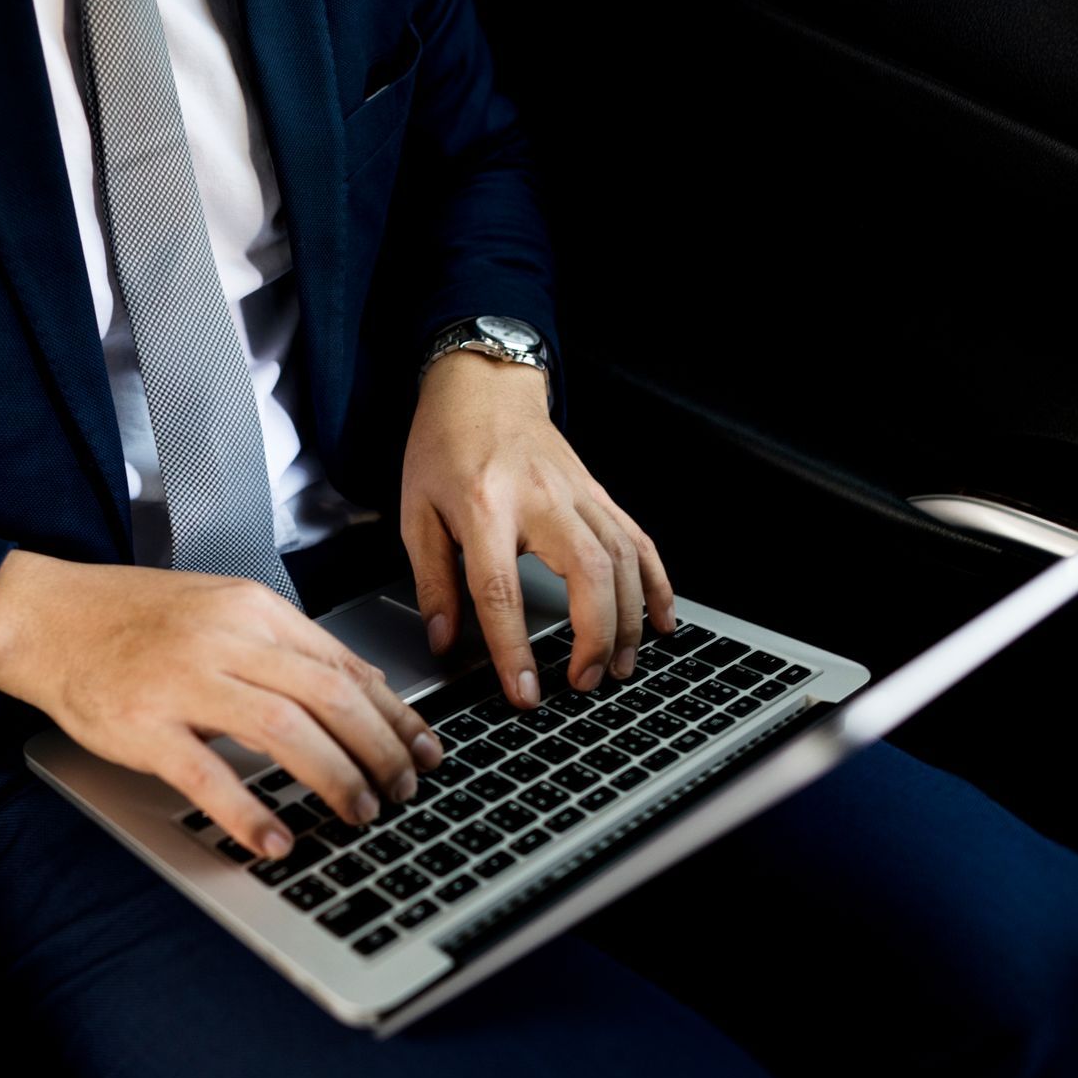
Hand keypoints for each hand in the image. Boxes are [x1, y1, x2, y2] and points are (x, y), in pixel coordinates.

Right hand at [0, 552, 443, 859]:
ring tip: (359, 813)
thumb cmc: (133, 617)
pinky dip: (248, 811)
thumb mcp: (223, 609)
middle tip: (402, 789)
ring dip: (334, 777)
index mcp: (251, 609)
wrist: (46, 616)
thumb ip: (291, 645)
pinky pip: (206, 775)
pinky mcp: (143, 725)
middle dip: (379, 749)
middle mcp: (225, 639)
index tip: (425, 750)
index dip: (395, 714)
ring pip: (283, 729)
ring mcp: (183, 681)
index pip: (344, 664)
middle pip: (328, 696)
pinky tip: (276, 840)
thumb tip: (367, 687)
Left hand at [401, 350, 676, 708]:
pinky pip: (639, 541)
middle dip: (595, 634)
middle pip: (586, 571)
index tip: (525, 691)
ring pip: (623, 558)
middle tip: (585, 681)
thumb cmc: (444, 447)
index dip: (514, 648)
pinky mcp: (599, 494)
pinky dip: (658, 584)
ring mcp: (578, 494)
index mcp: (484, 506)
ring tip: (619, 667)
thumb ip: (431, 580)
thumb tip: (444, 640)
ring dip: (630, 619)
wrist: (482, 387)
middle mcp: (540, 499)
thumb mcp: (415, 512)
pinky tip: (662, 622)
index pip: (501, 589)